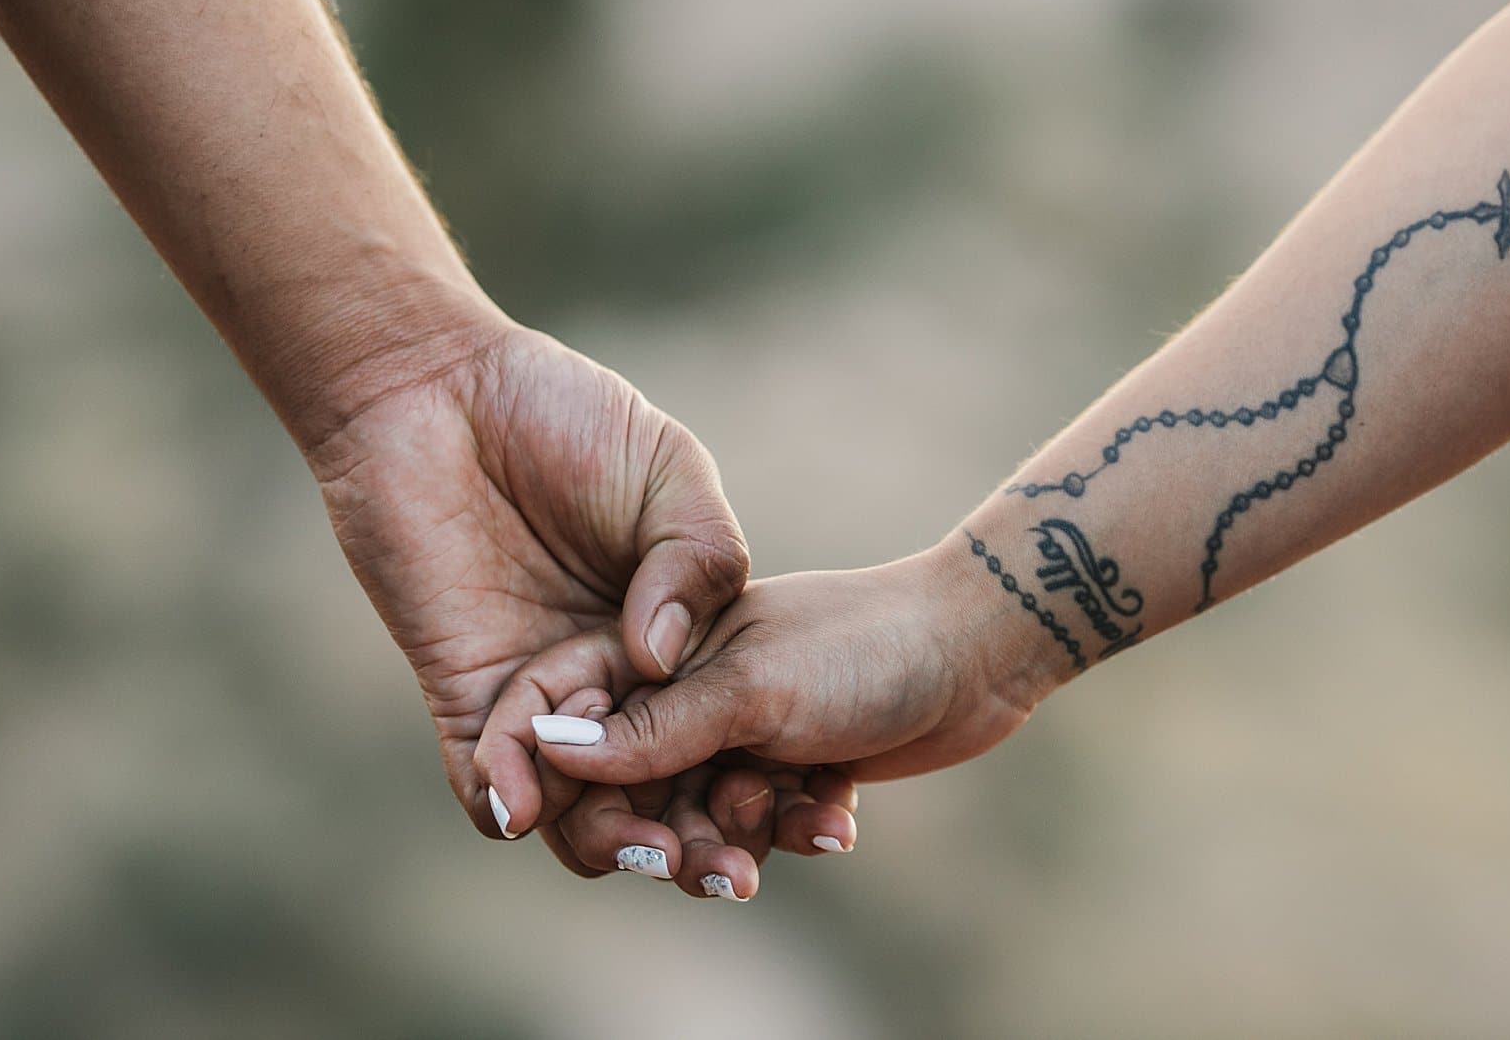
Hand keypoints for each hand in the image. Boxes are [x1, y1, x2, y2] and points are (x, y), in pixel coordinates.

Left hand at [300, 298, 751, 836]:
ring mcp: (540, 691)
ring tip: (646, 850)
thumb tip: (665, 658)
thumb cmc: (565, 413)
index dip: (769, 783)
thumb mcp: (671, 473)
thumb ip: (699, 558)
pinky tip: (527, 804)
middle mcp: (614, 677)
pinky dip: (505, 802)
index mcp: (679, 634)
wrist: (439, 387)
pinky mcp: (464, 690)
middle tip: (727, 874)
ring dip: (610, 840)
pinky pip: (482, 778)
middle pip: (661, 790)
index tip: (813, 818)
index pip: (729, 731)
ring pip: (577, 807)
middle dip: (695, 844)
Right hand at [479, 543, 1060, 814]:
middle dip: (655, 831)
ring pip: (694, 820)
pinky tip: (835, 822)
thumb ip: (658, 728)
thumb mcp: (753, 690)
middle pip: (623, 787)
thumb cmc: (860, 646)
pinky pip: (759, 827)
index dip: (544, 766)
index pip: (562, 710)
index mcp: (655, 648)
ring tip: (777, 850)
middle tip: (696, 863)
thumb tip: (554, 753)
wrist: (975, 650)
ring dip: (729, 845)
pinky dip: (791, 829)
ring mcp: (735, 731)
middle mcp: (685, 691)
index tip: (533, 818)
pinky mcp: (785, 766)